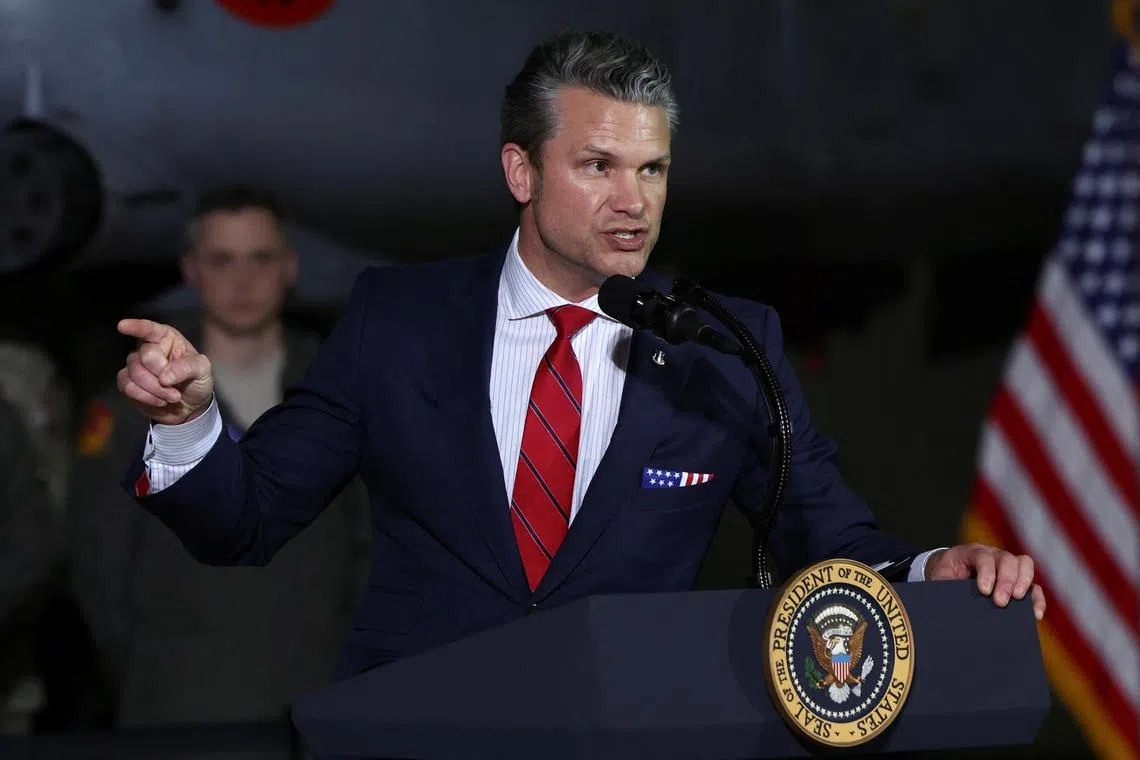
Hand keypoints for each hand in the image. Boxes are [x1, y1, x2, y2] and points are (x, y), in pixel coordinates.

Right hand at [116, 319, 213, 424]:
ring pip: (135, 374)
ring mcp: (136, 365)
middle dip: (162, 375)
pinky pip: (127, 387)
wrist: (191, 406)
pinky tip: (159, 401)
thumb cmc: (197, 380)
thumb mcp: (202, 370)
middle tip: (175, 386)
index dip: (136, 327)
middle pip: (145, 357)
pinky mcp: (128, 383)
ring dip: (156, 390)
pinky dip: (145, 397)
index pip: (149, 329)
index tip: (122, 326)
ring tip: (173, 397)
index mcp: (166, 338)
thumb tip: (164, 377)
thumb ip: (187, 368)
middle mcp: (148, 348)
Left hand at [925, 543, 1045, 619]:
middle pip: (1007, 559)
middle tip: (1000, 602)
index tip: (984, 591)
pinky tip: (1035, 614)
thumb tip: (952, 604)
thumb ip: (945, 586)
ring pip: (1024, 564)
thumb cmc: (944, 576)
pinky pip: (1033, 586)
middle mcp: (993, 555)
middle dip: (1006, 580)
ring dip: (1023, 583)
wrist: (950, 574)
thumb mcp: (939, 579)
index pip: (982, 557)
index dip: (986, 573)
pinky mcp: (1018, 582)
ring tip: (1017, 601)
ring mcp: (1008, 567)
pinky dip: (1037, 599)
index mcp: (971, 552)